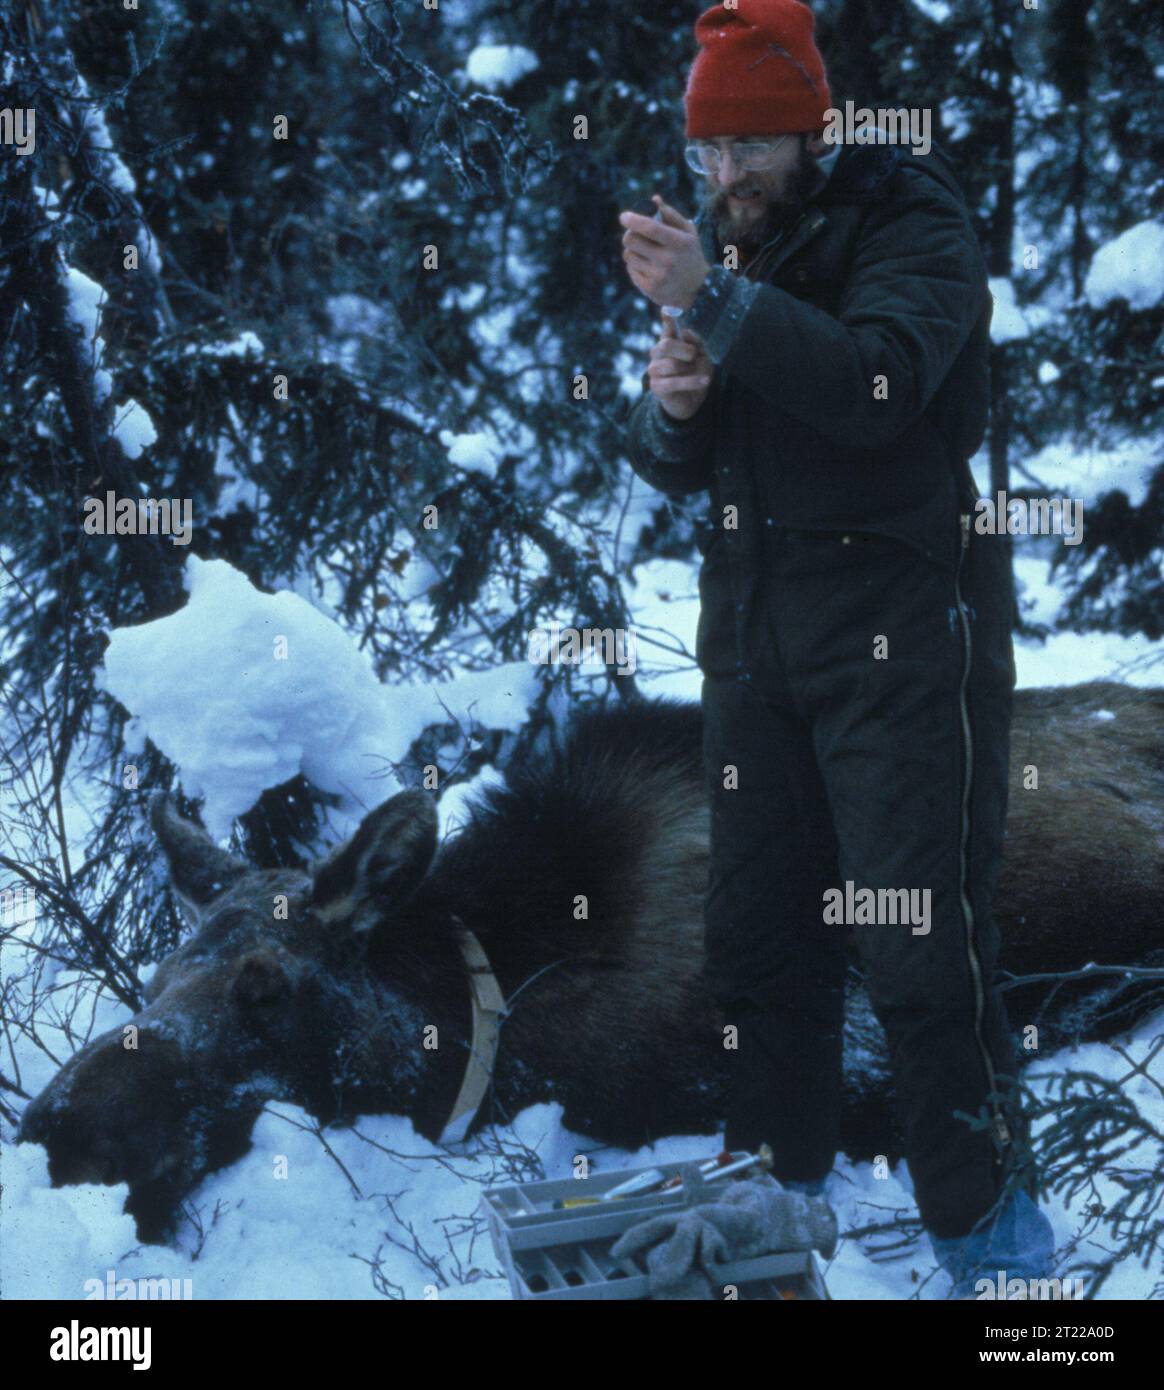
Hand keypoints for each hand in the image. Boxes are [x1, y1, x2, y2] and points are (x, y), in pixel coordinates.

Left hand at [619, 195, 709, 309]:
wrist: (697, 290)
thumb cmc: (689, 254)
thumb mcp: (688, 232)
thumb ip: (671, 214)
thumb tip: (654, 199)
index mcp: (679, 243)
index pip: (651, 228)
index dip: (634, 220)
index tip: (624, 216)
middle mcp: (668, 261)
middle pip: (632, 240)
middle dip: (630, 234)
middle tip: (635, 234)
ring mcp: (658, 277)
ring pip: (628, 255)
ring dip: (632, 250)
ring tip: (645, 252)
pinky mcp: (649, 289)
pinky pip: (630, 269)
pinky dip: (635, 264)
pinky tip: (647, 267)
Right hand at [647, 316, 712, 419]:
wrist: (692, 401)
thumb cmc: (695, 375)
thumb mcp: (702, 356)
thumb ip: (696, 343)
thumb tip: (685, 333)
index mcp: (668, 344)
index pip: (666, 329)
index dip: (667, 320)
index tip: (667, 309)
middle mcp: (657, 355)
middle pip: (665, 345)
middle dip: (684, 350)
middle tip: (694, 357)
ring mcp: (654, 371)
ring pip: (671, 365)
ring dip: (689, 369)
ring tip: (700, 375)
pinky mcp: (657, 387)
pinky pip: (674, 382)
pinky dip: (693, 381)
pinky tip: (705, 381)